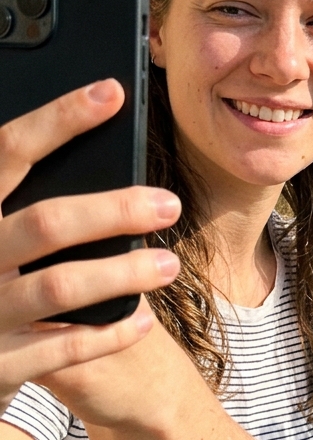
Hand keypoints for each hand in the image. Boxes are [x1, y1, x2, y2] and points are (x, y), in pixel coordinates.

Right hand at [0, 79, 180, 414]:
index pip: (7, 152)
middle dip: (115, 211)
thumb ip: (22, 196)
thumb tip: (92, 130)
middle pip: (47, 222)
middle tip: (169, 204)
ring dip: (124, 272)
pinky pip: (66, 348)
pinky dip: (111, 332)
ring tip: (168, 265)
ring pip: (62, 286)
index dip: (58, 118)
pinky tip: (143, 319)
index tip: (111, 91)